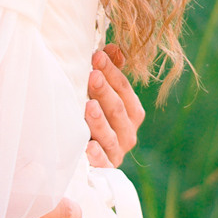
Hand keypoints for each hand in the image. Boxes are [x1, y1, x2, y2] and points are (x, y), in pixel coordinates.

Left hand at [84, 45, 142, 169]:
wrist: (86, 158)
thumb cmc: (94, 118)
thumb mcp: (102, 94)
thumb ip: (110, 73)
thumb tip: (113, 47)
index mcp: (131, 113)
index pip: (124, 90)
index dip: (112, 72)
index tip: (96, 55)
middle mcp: (128, 133)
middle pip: (118, 110)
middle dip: (105, 91)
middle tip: (92, 75)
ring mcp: (116, 152)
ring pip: (110, 136)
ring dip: (99, 121)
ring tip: (88, 106)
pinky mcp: (104, 170)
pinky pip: (102, 164)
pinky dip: (97, 156)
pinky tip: (88, 147)